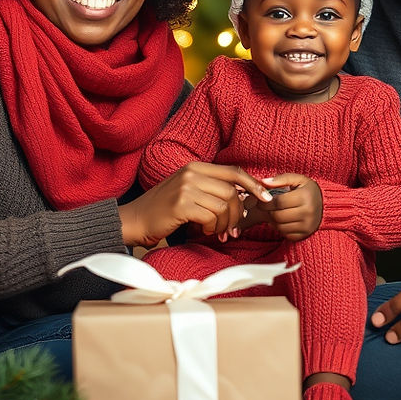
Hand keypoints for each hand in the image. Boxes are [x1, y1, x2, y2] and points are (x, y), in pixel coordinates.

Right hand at [118, 163, 267, 247]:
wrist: (135, 220)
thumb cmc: (163, 210)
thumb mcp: (188, 191)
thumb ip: (212, 190)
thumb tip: (245, 197)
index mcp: (195, 167)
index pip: (234, 171)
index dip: (253, 184)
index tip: (265, 197)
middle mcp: (192, 173)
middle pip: (232, 191)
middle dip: (238, 213)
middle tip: (233, 229)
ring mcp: (186, 188)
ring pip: (224, 205)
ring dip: (225, 224)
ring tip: (217, 232)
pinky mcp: (181, 205)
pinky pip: (211, 217)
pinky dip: (212, 228)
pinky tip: (204, 231)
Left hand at [260, 174, 322, 241]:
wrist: (326, 205)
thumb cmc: (308, 190)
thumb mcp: (297, 179)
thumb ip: (280, 179)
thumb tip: (263, 182)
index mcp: (304, 197)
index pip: (279, 202)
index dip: (266, 202)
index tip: (261, 200)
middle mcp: (307, 212)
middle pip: (278, 216)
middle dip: (268, 212)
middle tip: (266, 207)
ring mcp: (307, 225)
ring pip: (280, 227)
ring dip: (273, 220)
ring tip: (274, 212)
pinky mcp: (305, 234)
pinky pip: (286, 234)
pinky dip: (280, 228)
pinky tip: (282, 220)